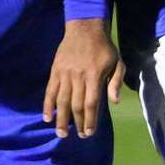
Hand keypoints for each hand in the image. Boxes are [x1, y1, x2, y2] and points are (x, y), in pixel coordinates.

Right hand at [43, 18, 120, 137]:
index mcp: (95, 75)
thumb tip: (114, 101)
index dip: (90, 120)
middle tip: (78, 136)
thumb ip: (116, 82)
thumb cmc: (104, 48)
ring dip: (61, 119)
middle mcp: (78, 76)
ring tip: (61, 133)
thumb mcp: (117, 62)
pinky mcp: (55, 71)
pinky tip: (47, 117)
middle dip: (77, 123)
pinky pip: (50, 91)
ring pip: (62, 101)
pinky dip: (47, 105)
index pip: (91, 103)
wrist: (84, 28)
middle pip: (76, 105)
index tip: (89, 133)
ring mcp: (65, 74)